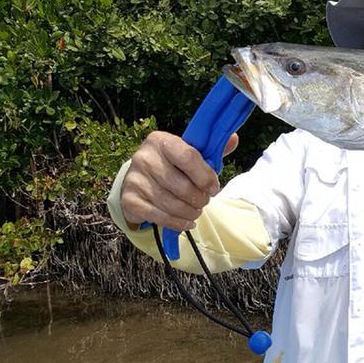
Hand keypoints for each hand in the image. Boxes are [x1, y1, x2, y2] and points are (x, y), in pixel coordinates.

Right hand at [119, 131, 238, 230]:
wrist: (139, 179)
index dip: (206, 177)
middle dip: (200, 199)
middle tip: (205, 201)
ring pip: (171, 204)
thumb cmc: (172, 165)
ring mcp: (134, 179)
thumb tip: (234, 139)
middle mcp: (144, 158)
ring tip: (197, 211)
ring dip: (191, 212)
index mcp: (161, 140)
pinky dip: (178, 223)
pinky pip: (160, 217)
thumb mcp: (189, 153)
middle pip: (182, 186)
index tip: (214, 188)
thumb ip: (211, 150)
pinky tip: (187, 222)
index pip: (189, 157)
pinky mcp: (129, 200)